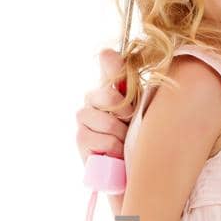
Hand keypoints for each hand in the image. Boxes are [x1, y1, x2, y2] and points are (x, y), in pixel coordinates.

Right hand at [75, 47, 133, 164]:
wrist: (129, 167)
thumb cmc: (136, 135)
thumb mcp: (140, 108)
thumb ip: (131, 85)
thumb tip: (109, 53)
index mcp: (110, 84)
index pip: (108, 60)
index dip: (116, 66)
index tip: (126, 77)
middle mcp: (93, 97)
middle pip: (108, 94)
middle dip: (126, 112)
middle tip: (130, 124)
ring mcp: (84, 117)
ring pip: (106, 121)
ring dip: (121, 135)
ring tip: (124, 142)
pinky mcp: (80, 138)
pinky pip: (103, 140)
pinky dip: (115, 149)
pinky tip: (116, 153)